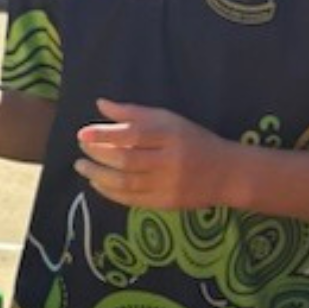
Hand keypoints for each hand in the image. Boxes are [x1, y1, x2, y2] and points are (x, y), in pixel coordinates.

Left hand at [75, 100, 234, 209]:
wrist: (227, 173)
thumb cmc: (194, 140)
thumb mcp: (170, 120)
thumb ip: (135, 113)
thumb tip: (101, 104)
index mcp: (171, 135)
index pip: (133, 134)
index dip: (105, 134)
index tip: (83, 133)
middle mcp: (169, 161)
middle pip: (126, 160)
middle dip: (98, 154)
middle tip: (81, 148)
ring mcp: (167, 185)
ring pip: (125, 182)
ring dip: (98, 175)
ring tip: (82, 166)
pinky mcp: (165, 203)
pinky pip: (131, 199)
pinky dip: (110, 192)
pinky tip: (97, 183)